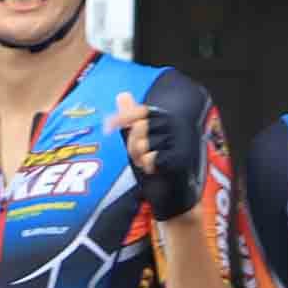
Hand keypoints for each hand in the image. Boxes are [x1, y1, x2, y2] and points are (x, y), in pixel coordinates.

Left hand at [106, 89, 198, 222]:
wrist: (175, 192)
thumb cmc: (158, 164)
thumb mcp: (142, 139)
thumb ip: (131, 118)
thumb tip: (122, 94)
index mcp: (165, 117)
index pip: (140, 111)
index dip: (123, 117)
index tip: (107, 126)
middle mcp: (174, 124)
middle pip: (139, 128)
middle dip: (132, 145)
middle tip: (138, 157)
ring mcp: (179, 140)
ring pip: (143, 144)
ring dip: (140, 158)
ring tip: (147, 164)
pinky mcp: (180, 157)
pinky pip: (152, 158)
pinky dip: (149, 166)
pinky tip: (155, 170)